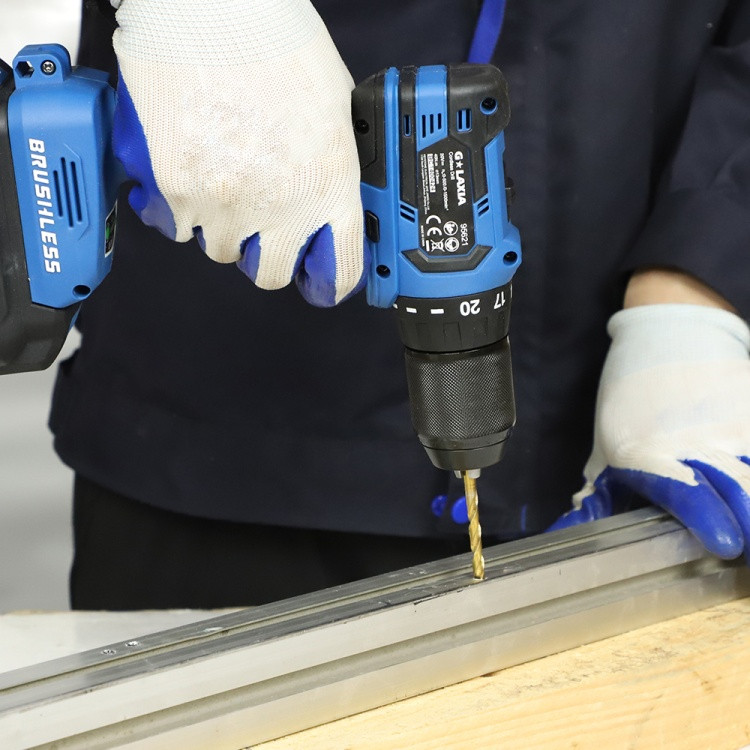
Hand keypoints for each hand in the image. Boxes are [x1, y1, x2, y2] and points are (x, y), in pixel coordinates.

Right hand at [110, 0, 365, 305]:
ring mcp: (224, 204)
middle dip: (267, 256)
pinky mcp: (174, 191)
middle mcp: (279, 207)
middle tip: (262, 227)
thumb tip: (334, 198)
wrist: (210, 10)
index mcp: (329, 187)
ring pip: (220, 250)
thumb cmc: (276, 44)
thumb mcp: (336, 111)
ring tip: (222, 178)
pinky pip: (174, 225)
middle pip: (269, 274)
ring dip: (223, 226)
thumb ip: (335, 167)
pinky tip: (189, 172)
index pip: (339, 270)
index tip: (322, 280)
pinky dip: (179, 208)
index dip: (331, 282)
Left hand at [551, 301, 749, 560]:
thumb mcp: (606, 451)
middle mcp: (697, 442)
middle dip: (747, 524)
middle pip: (739, 491)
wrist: (670, 337)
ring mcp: (734, 429)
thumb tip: (562, 536)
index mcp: (650, 454)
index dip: (707, 518)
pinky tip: (749, 483)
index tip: (724, 544)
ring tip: (747, 521)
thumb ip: (594, 501)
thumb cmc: (632, 406)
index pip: (685, 491)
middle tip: (744, 548)